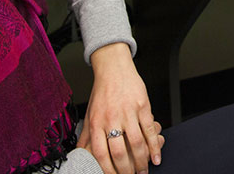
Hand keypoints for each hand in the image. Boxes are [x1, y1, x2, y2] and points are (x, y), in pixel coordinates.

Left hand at [77, 43, 163, 173]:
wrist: (114, 68)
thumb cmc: (102, 91)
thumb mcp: (90, 113)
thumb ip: (85, 135)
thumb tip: (78, 153)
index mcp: (96, 123)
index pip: (100, 153)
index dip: (108, 169)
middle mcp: (111, 118)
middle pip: (119, 151)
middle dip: (127, 169)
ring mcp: (128, 112)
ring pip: (136, 143)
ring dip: (142, 161)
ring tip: (144, 170)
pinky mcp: (142, 106)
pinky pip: (149, 130)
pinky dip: (154, 146)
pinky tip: (156, 157)